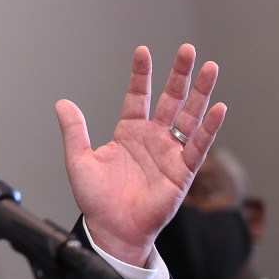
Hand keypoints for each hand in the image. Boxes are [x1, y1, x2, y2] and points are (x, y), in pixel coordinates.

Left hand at [55, 44, 225, 266]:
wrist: (112, 229)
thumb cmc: (96, 200)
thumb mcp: (79, 160)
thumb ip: (74, 131)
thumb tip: (62, 103)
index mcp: (128, 133)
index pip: (137, 96)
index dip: (141, 75)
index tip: (143, 51)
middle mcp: (152, 139)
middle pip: (170, 100)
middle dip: (179, 75)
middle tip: (187, 49)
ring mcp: (169, 153)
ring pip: (189, 117)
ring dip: (200, 93)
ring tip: (210, 69)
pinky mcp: (183, 171)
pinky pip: (198, 146)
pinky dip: (208, 128)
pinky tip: (217, 108)